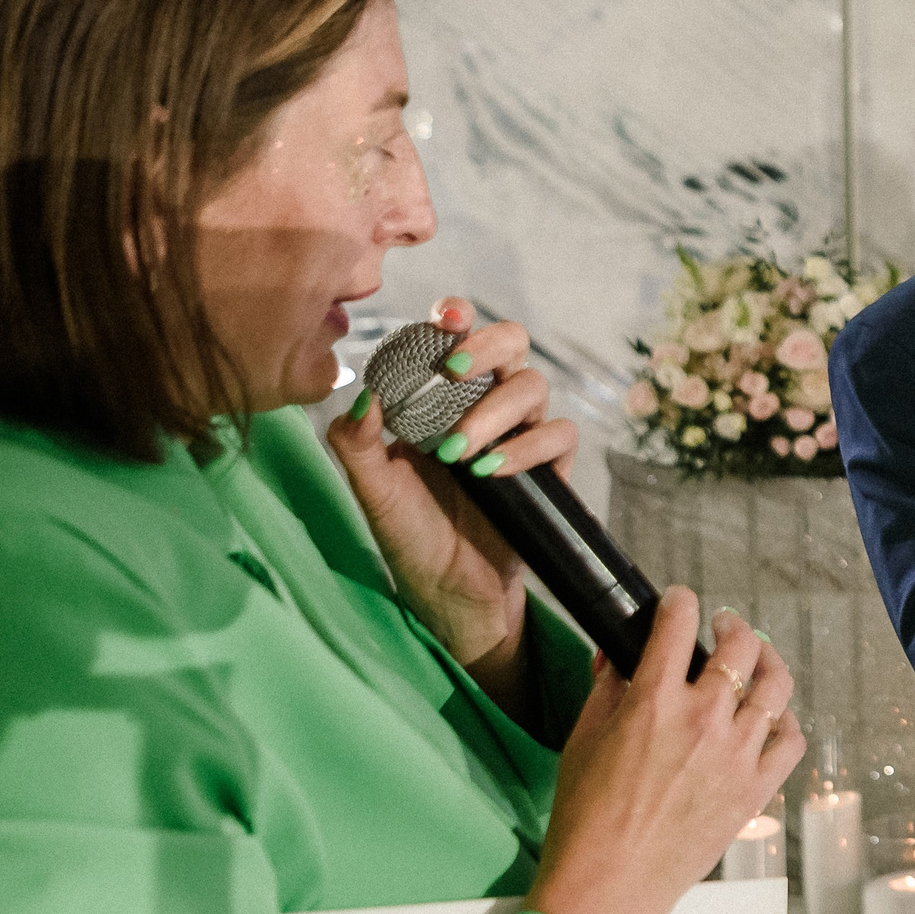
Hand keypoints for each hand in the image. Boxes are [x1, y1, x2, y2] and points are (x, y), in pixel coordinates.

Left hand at [325, 298, 578, 713]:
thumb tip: (361, 393)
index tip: (444, 319)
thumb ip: (357, 443)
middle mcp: (484, 406)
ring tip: (458, 453)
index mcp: (439, 398)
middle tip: (454, 371)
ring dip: (494, 410)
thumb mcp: (373, 492)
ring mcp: (520, 434)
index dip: (456, 317)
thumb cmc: (410, 538)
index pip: (455, 337)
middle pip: (510, 343)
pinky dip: (527, 447)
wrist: (451, 596)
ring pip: (532, 385)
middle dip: (485, 345)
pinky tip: (492, 472)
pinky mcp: (550, 469)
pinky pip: (557, 435)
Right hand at [526, 596, 806, 913]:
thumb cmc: (586, 818)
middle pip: (741, 646)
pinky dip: (786, 721)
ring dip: (767, 662)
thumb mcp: (583, 739)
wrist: (611, 884)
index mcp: (653, 702)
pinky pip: (791, 741)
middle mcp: (702, 721)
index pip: (678, 625)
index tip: (679, 603)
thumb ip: (605, 688)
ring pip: (776, 686)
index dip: (680, 603)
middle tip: (722, 627)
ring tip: (757, 661)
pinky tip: (770, 718)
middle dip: (731, 624)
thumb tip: (615, 656)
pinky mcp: (755, 791)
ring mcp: (736, 756)